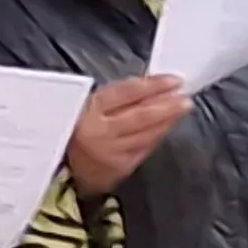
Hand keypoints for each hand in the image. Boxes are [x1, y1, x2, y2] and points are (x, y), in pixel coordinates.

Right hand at [66, 74, 188, 194]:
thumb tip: (153, 86)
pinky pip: (145, 148)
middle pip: (140, 115)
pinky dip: (158, 135)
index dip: (152, 85)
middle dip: (166, 104)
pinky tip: (167, 126)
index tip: (173, 80)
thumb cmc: (78, 130)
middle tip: (184, 96)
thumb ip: (116, 97)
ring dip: (168, 119)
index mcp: (89, 110)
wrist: (64, 167)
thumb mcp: (87, 107)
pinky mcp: (121, 166)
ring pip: (147, 133)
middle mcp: (101, 131)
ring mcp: (112, 150)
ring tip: (182, 107)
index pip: (126, 93)